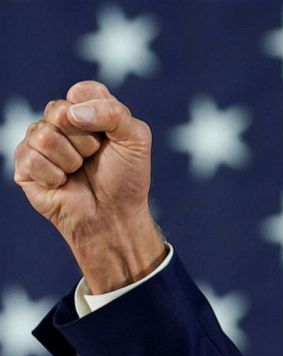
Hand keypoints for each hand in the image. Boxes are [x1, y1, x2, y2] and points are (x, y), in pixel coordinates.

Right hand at [14, 80, 166, 293]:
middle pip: (59, 110)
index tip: (110, 137)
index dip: (98, 114)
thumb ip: (114, 113)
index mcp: (87, 110)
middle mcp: (60, 122)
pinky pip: (33, 157)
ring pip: (43, 134)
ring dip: (70, 159)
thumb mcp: (136, 139)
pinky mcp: (25, 164)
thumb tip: (72, 113)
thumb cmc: (126, 178)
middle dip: (85, 139)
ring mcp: (40, 142)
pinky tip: (63, 184)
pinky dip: (55, 176)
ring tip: (79, 172)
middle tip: (94, 157)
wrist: (115, 216)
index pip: (83, 91)